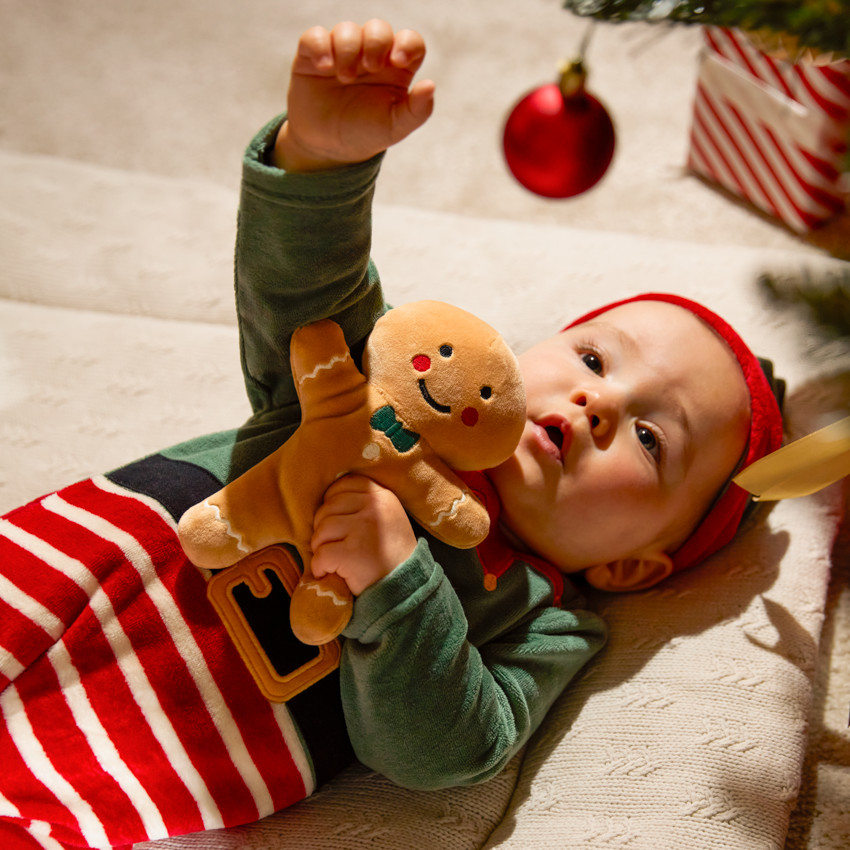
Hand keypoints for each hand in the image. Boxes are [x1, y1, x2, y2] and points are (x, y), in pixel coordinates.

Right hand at [274, 20, 434, 171]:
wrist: (329, 147)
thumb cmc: (366, 133)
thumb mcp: (395, 128)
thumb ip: (417, 110)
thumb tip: (430, 85)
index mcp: (396, 68)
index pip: (410, 41)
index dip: (408, 43)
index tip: (399, 61)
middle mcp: (370, 54)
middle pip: (379, 29)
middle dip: (376, 42)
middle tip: (370, 68)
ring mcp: (341, 52)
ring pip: (347, 29)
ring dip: (348, 49)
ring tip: (345, 77)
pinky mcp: (313, 56)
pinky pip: (315, 36)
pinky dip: (320, 46)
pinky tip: (325, 67)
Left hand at [310, 474, 417, 594]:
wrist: (406, 589)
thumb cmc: (390, 555)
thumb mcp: (386, 518)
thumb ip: (364, 503)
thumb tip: (325, 501)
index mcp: (382, 496)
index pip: (343, 485)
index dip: (332, 503)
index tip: (338, 524)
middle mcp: (375, 507)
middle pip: (327, 508)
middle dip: (323, 530)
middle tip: (334, 547)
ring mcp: (364, 528)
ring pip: (321, 530)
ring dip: (320, 549)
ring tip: (333, 561)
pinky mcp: (353, 552)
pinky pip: (320, 554)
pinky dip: (319, 568)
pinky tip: (329, 573)